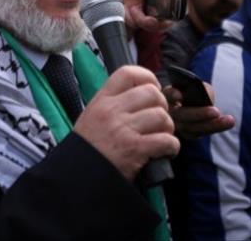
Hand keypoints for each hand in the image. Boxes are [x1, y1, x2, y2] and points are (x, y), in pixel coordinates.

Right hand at [74, 65, 179, 180]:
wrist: (78, 177)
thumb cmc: (89, 148)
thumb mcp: (93, 116)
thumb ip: (115, 103)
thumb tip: (146, 94)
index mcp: (102, 100)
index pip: (128, 73)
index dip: (147, 78)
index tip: (152, 89)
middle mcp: (112, 111)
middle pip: (151, 93)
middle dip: (161, 106)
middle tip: (158, 119)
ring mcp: (123, 129)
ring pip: (161, 116)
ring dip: (168, 128)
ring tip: (161, 136)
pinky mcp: (135, 149)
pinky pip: (166, 140)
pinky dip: (171, 146)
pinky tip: (165, 151)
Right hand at [163, 84, 234, 139]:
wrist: (190, 102)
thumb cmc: (193, 90)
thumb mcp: (197, 86)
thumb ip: (202, 89)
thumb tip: (208, 99)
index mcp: (167, 95)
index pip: (166, 94)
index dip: (172, 95)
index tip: (179, 95)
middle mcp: (168, 112)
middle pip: (180, 116)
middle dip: (199, 114)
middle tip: (216, 112)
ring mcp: (176, 125)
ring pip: (191, 129)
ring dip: (212, 124)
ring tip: (229, 120)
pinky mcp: (186, 133)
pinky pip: (198, 134)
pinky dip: (213, 128)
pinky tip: (227, 122)